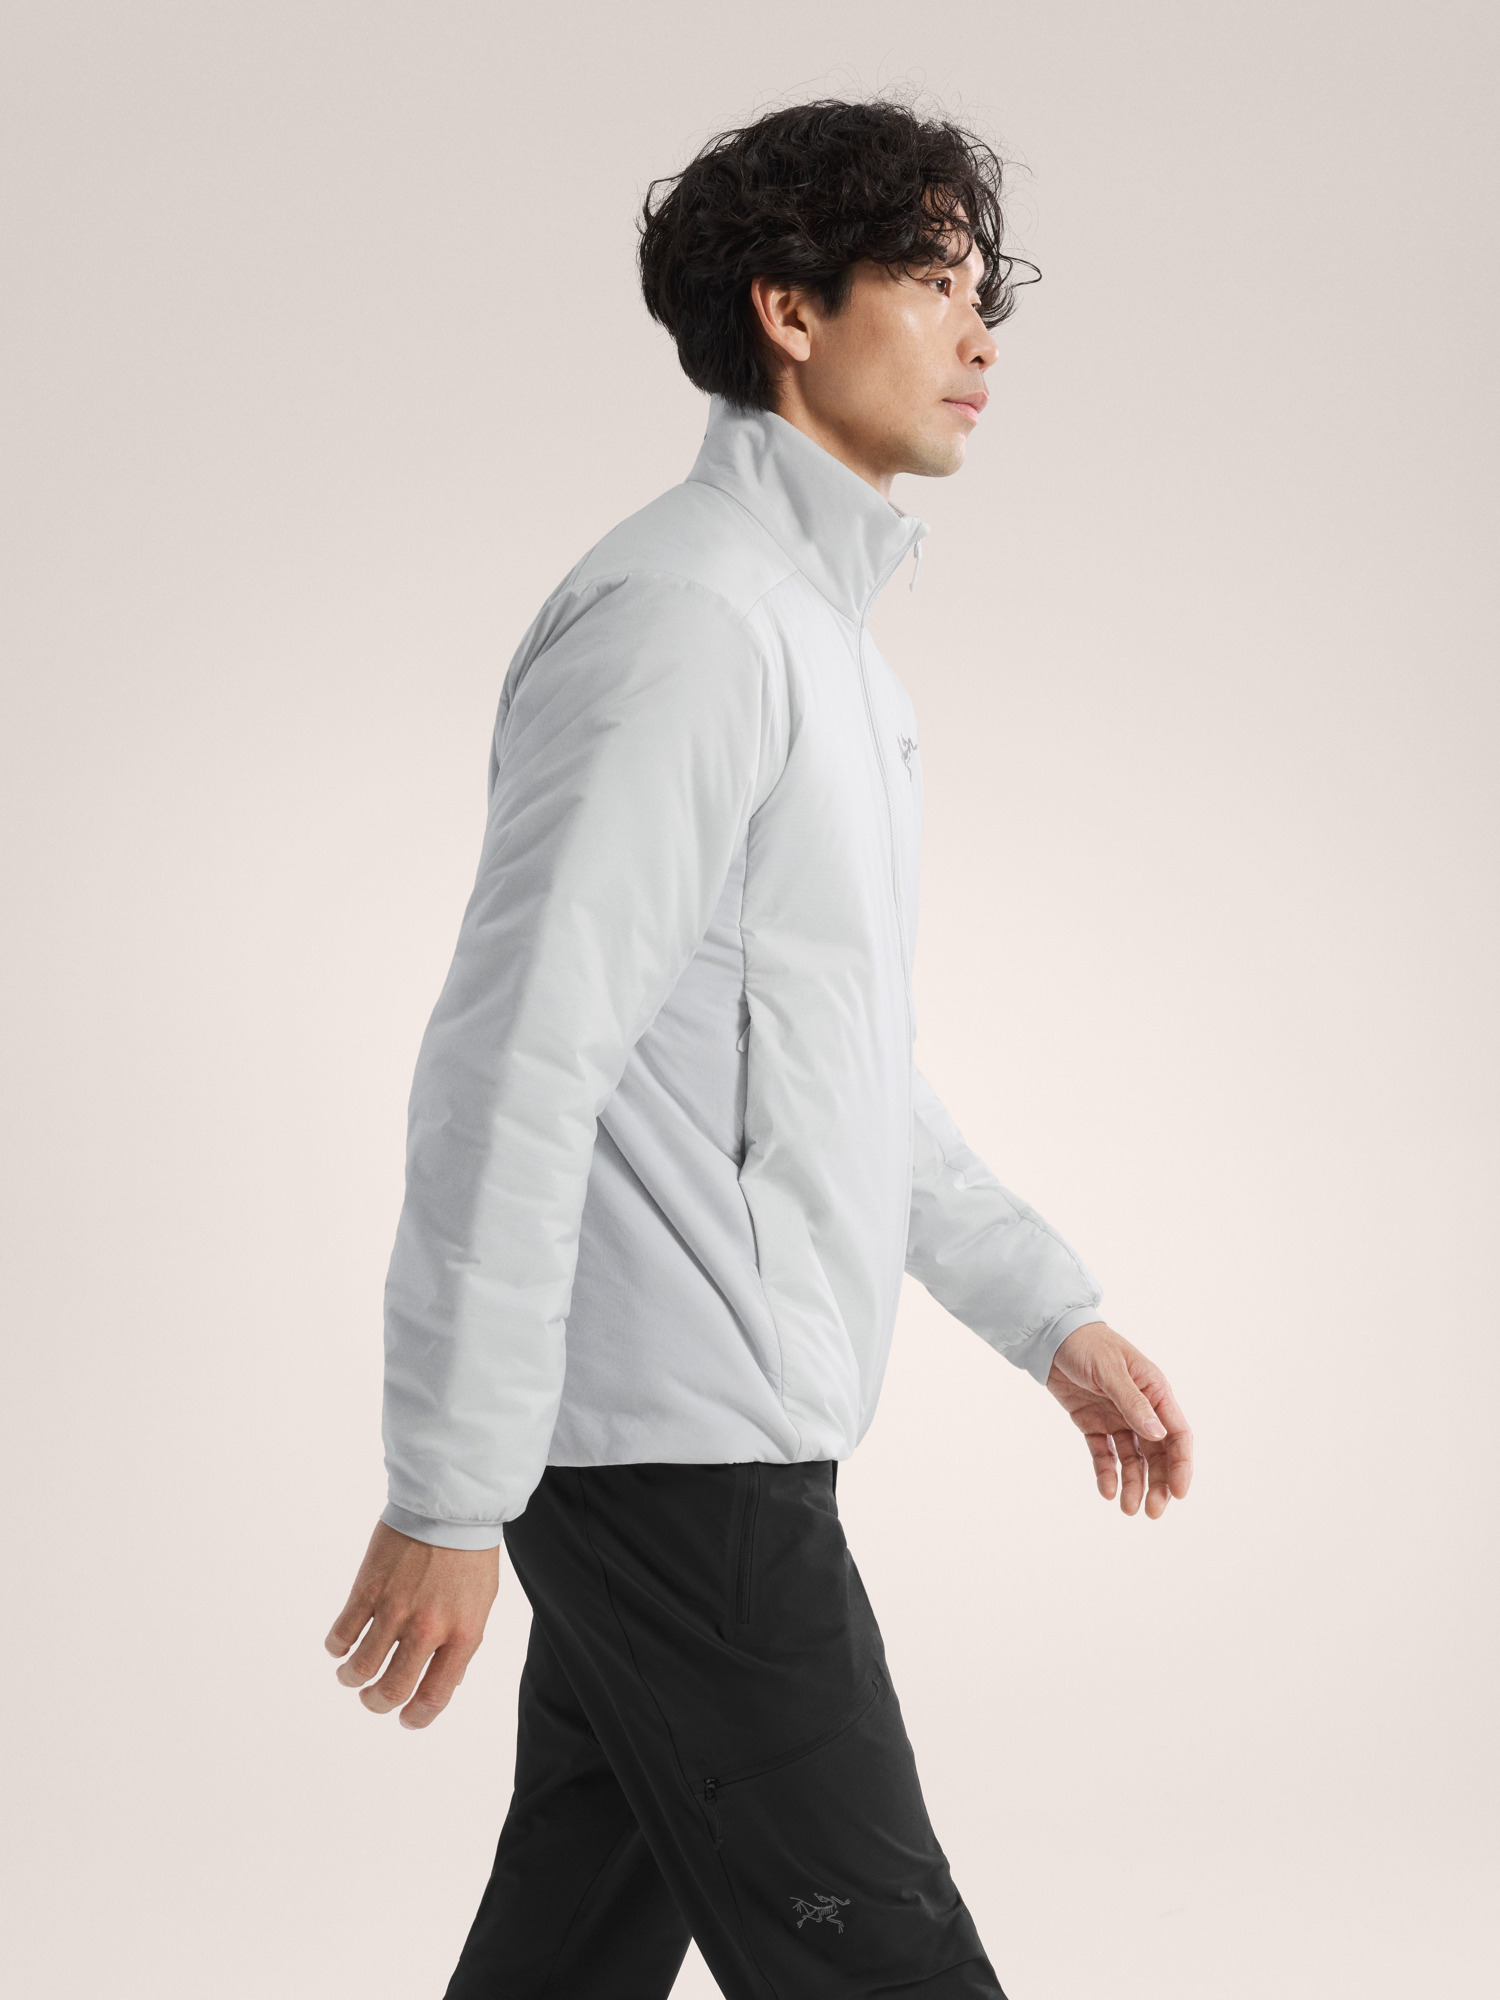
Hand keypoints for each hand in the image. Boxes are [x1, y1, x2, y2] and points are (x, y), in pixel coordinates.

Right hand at [324, 1520, 498, 1727]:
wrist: (450, 1504)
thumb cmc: (469, 1555)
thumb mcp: (480, 1605)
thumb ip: (461, 1645)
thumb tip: (441, 1684)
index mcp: (462, 1634)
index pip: (435, 1696)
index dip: (417, 1717)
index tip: (406, 1720)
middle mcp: (427, 1627)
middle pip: (391, 1690)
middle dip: (377, 1703)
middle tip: (372, 1699)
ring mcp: (394, 1609)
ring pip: (360, 1668)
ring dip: (351, 1678)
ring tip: (351, 1674)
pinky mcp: (367, 1588)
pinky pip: (342, 1633)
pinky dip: (337, 1646)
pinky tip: (341, 1644)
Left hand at [1046, 1320, 1192, 1518]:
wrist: (1052, 1336)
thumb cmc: (1088, 1344)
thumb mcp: (1111, 1370)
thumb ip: (1133, 1402)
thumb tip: (1158, 1435)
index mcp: (1155, 1392)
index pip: (1177, 1434)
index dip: (1181, 1465)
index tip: (1179, 1493)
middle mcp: (1141, 1409)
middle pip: (1158, 1454)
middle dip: (1158, 1484)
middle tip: (1153, 1512)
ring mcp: (1117, 1418)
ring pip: (1133, 1459)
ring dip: (1133, 1484)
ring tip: (1127, 1509)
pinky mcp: (1094, 1424)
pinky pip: (1105, 1454)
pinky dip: (1107, 1472)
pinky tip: (1107, 1491)